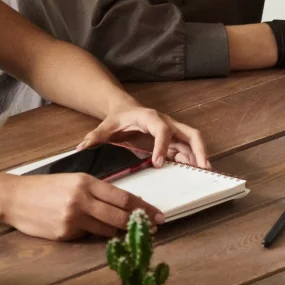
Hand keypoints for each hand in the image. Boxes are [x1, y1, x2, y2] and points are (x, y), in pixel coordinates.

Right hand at [0, 172, 163, 240]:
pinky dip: (90, 234)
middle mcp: (81, 199)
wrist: (14, 197)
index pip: (122, 197)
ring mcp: (73, 218)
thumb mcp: (70, 181)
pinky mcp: (66, 233)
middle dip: (138, 223)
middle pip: (120, 216)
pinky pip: (87, 236)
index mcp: (85, 182)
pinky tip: (84, 229)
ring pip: (107, 230)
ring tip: (120, 231)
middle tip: (152, 228)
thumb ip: (94, 191)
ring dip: (116, 232)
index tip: (157, 215)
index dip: (143, 208)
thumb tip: (121, 204)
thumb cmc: (42, 188)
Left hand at [76, 105, 208, 168]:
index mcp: (149, 118)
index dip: (162, 145)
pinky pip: (187, 150)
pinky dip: (191, 160)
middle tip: (202, 167)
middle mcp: (166, 123)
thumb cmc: (117, 118)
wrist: (124, 110)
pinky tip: (193, 173)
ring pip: (193, 142)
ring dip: (199, 157)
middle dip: (197, 149)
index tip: (158, 163)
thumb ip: (94, 137)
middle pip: (190, 133)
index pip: (161, 130)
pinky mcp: (174, 141)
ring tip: (204, 174)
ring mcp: (173, 132)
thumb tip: (80, 148)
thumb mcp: (105, 126)